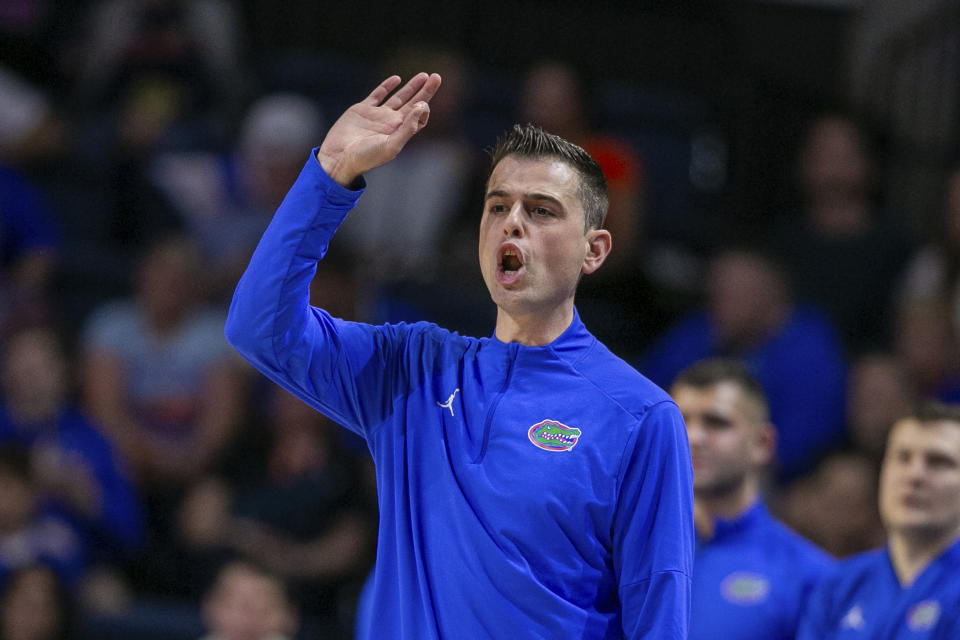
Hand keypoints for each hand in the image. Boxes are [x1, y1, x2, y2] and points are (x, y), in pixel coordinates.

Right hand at [316, 72, 441, 185]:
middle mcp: (391, 123)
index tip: (425, 102)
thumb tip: (423, 107)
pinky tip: (397, 79)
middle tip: (436, 77)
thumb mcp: (391, 146)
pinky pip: (378, 94)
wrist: (339, 157)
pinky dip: (387, 86)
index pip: (419, 118)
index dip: (425, 108)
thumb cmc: (366, 157)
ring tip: (423, 75)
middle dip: (425, 91)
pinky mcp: (362, 109)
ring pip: (399, 97)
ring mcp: (377, 115)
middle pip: (413, 103)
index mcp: (400, 132)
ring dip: (411, 86)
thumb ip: (408, 127)